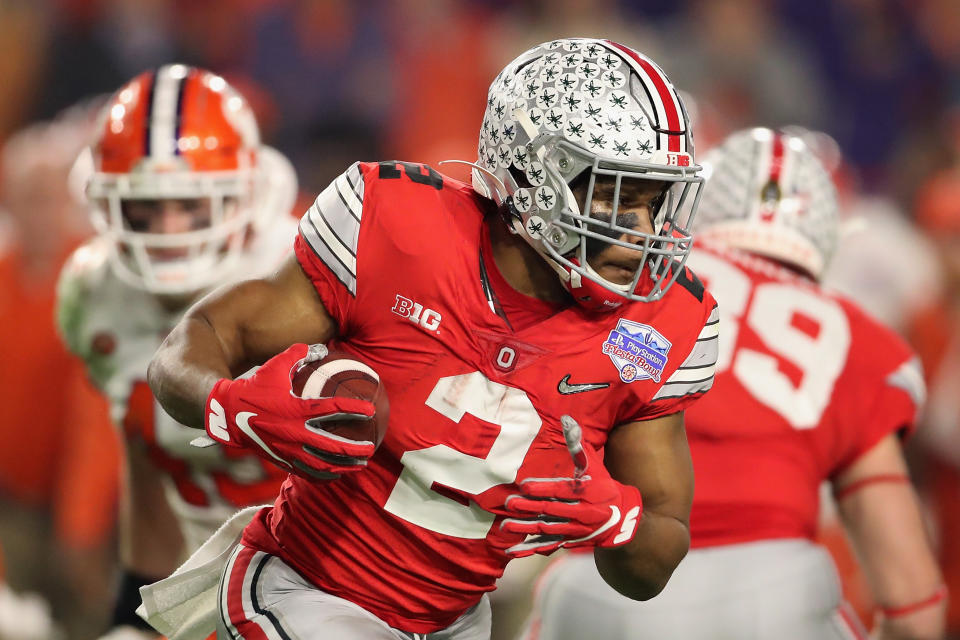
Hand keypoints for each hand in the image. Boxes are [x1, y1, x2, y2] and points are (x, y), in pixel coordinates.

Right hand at [204, 343, 375, 479]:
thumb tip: (317, 347)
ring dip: (343, 466)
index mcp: (295, 408)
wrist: (225, 413)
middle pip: (332, 445)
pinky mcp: (280, 460)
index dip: (354, 409)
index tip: (370, 410)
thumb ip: (298, 354)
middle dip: (354, 448)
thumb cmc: (253, 387)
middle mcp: (293, 432)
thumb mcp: (274, 366)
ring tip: (360, 464)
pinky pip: (305, 472)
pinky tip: (336, 475)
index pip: (332, 409)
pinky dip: (323, 476)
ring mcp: (287, 449)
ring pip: (321, 464)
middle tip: (371, 448)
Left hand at [500, 415, 642, 556]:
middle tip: (509, 504)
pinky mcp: (568, 542)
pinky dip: (529, 550)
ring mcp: (574, 531)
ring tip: (506, 526)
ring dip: (526, 529)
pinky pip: (547, 547)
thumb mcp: (593, 465)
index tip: (525, 486)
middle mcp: (581, 513)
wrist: (622, 518)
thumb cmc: (603, 486)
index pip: (563, 491)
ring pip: (547, 531)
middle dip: (530, 508)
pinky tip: (512, 551)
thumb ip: (577, 445)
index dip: (544, 489)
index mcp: (587, 493)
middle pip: (552, 511)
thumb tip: (566, 418)